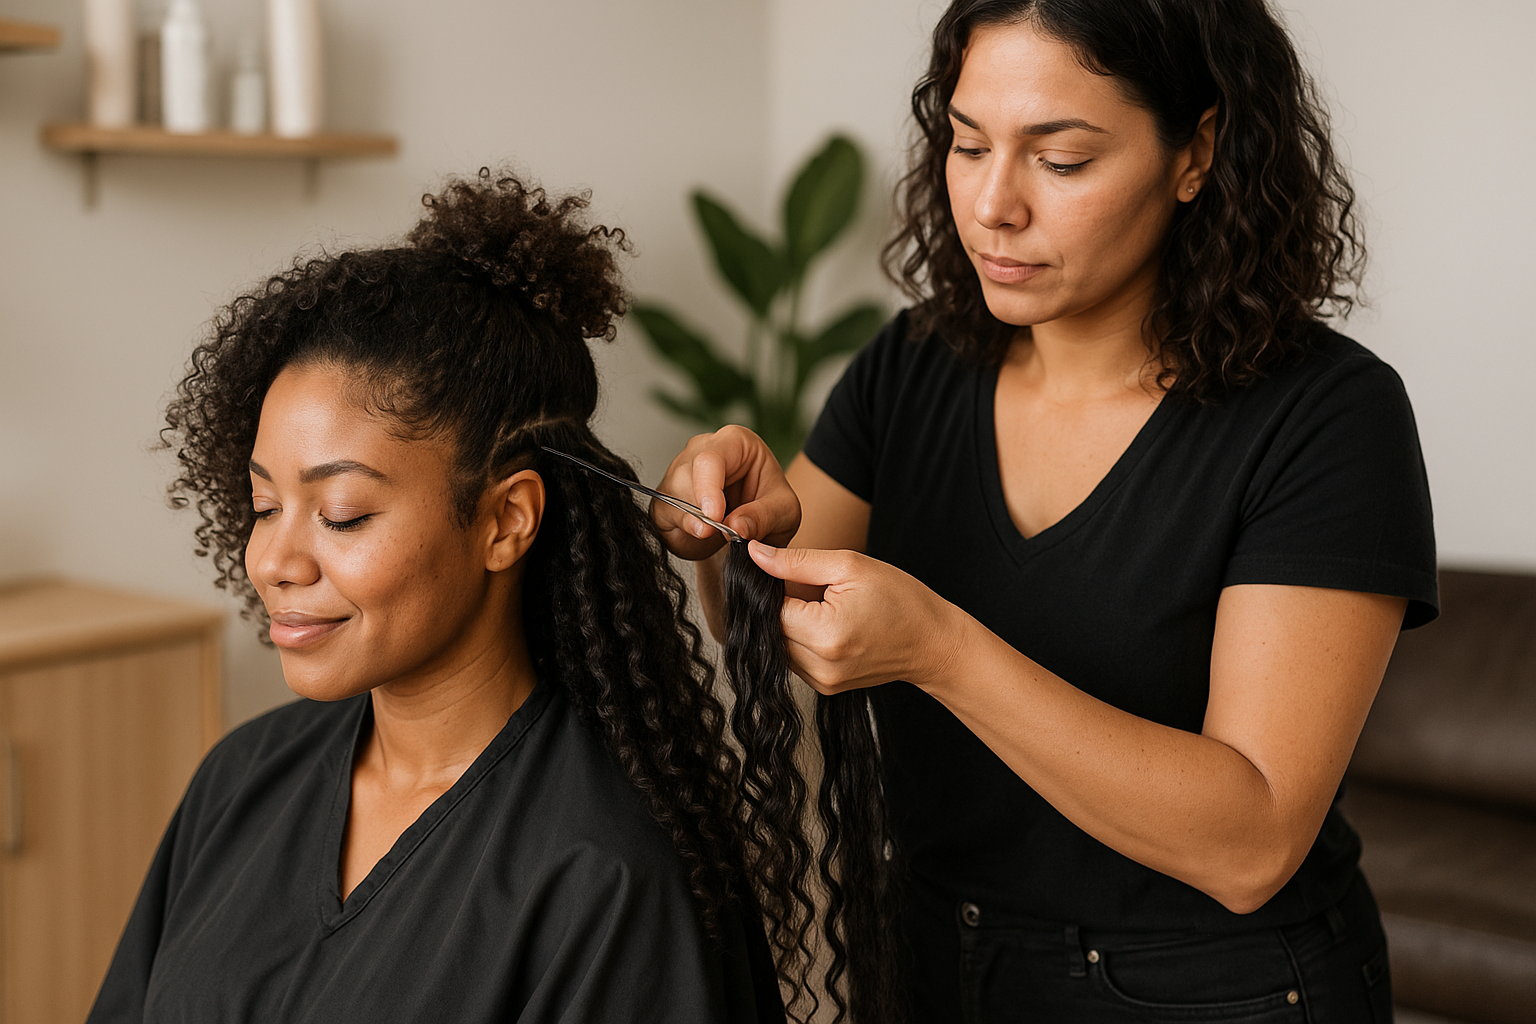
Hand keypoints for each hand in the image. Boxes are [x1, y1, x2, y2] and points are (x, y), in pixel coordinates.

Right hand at [652, 426, 800, 559]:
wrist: (752, 528)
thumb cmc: (769, 507)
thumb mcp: (784, 513)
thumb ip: (764, 517)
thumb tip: (735, 526)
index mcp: (734, 442)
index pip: (709, 459)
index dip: (708, 489)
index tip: (716, 518)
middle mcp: (701, 448)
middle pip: (685, 477)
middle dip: (703, 512)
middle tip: (726, 532)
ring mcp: (678, 470)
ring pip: (672, 496)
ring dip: (695, 522)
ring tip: (721, 532)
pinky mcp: (665, 496)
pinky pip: (663, 512)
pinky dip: (683, 529)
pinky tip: (702, 534)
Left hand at [747, 541, 965, 694]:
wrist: (934, 643)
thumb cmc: (900, 600)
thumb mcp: (850, 566)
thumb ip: (797, 561)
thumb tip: (755, 554)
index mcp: (824, 634)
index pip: (769, 608)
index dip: (774, 585)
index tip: (796, 574)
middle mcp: (819, 665)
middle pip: (770, 629)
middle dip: (782, 605)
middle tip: (814, 589)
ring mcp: (822, 681)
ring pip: (779, 645)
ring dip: (791, 623)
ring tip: (823, 607)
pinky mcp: (826, 687)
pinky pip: (795, 658)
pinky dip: (802, 639)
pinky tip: (827, 624)